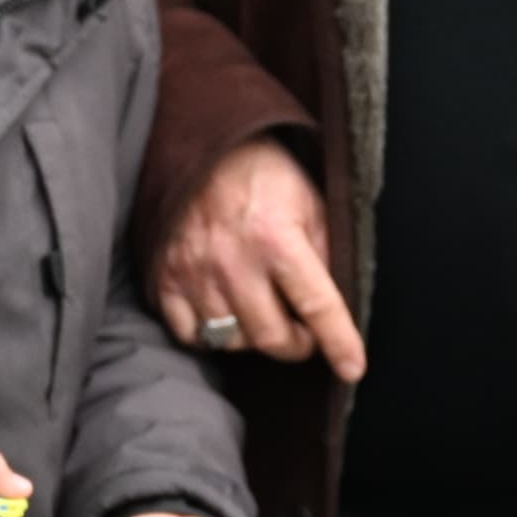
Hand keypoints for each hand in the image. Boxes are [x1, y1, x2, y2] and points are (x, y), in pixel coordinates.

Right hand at [152, 136, 366, 383]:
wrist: (205, 148)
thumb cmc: (266, 177)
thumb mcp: (312, 205)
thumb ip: (326, 255)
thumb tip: (337, 310)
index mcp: (276, 237)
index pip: (316, 305)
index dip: (339, 342)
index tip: (352, 368)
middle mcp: (232, 259)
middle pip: (271, 337)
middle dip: (297, 345)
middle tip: (304, 333)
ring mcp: (193, 271)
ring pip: (231, 342)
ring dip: (255, 338)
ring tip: (265, 314)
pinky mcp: (165, 277)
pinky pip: (190, 335)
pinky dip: (212, 335)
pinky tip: (227, 314)